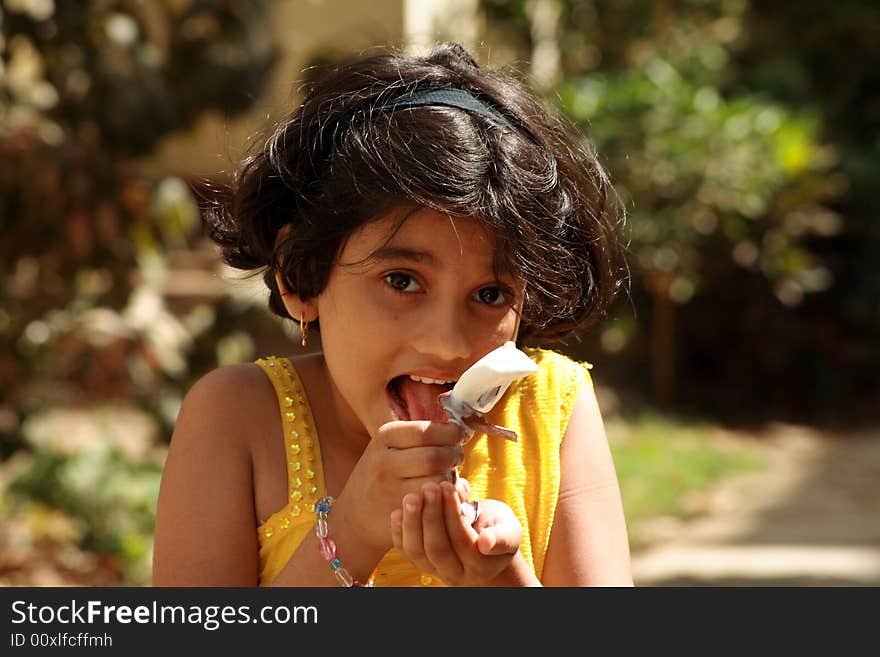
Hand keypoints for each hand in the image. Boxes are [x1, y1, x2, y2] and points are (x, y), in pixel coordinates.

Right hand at [333, 420, 465, 552]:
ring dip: (452, 479)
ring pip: (438, 481)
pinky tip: (445, 496)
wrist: (355, 514)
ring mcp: (390, 491)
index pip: (427, 431)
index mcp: (385, 437)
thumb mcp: (391, 446)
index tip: (460, 435)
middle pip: (435, 456)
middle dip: (455, 455)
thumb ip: (422, 436)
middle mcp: (384, 462)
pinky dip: (447, 500)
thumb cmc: (382, 474)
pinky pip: (436, 505)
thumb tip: (462, 431)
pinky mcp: (400, 516)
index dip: (452, 433)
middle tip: (457, 457)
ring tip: (448, 477)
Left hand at [390, 481, 522, 585]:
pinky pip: (405, 551)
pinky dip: (398, 532)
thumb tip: (485, 542)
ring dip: (412, 522)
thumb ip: (501, 537)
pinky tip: (397, 511)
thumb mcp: (509, 530)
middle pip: (438, 548)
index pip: (462, 539)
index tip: (447, 486)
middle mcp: (456, 573)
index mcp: (481, 564)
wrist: (484, 546)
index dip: (453, 513)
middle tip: (429, 487)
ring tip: (412, 496)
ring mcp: (435, 570)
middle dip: (431, 516)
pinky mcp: (421, 562)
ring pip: (417, 552)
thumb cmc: (497, 529)